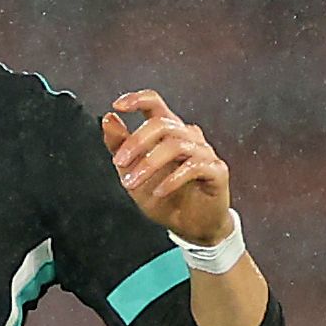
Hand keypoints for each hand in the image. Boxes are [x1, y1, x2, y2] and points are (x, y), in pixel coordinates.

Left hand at [104, 91, 232, 246]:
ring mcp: (204, 152)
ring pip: (176, 144)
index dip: (138, 99)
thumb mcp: (131, 172)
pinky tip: (159, 192)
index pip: (156, 104)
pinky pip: (194, 166)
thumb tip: (108, 119)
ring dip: (149, 164)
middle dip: (136, 142)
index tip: (117, 105)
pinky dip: (172, 179)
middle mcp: (188, 137)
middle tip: (119, 163)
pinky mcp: (216, 171)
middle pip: (162, 124)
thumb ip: (119, 146)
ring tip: (132, 183)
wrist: (189, 226)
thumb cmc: (162, 196)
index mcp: (167, 133)